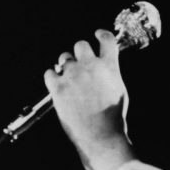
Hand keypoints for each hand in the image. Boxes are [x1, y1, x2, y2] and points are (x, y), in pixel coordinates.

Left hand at [44, 29, 133, 169]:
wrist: (100, 135)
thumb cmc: (113, 116)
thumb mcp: (119, 89)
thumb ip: (111, 73)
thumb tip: (104, 66)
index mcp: (109, 66)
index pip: (106, 39)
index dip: (101, 34)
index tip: (97, 35)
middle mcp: (91, 66)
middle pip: (81, 44)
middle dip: (80, 52)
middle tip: (80, 63)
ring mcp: (72, 76)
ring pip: (64, 58)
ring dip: (66, 65)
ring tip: (70, 78)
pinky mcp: (58, 87)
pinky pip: (49, 73)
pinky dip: (53, 77)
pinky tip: (58, 84)